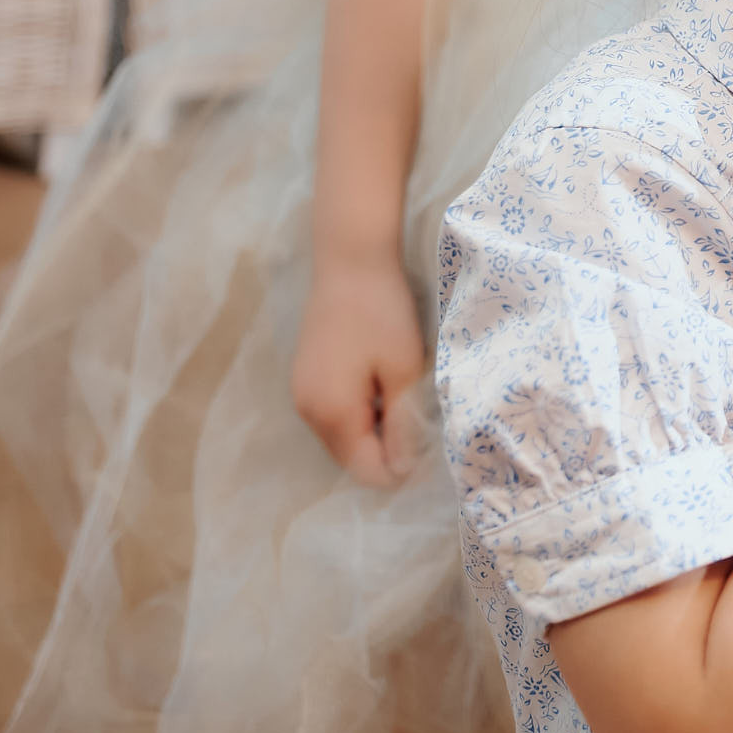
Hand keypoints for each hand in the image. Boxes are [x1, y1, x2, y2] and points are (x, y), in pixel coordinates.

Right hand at [293, 243, 426, 486]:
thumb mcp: (403, 371)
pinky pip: (336, 415)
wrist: (350, 262)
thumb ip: (402, 425)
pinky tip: (383, 384)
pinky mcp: (306, 379)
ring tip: (403, 396)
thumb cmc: (382, 314)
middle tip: (420, 416)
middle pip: (352, 458)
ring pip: (344, 437)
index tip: (429, 441)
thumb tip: (403, 470)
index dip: (401, 468)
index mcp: (332, 415)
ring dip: (375, 430)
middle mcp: (309, 413)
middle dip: (387, 450)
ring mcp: (303, 396)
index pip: (366, 471)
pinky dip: (361, 412)